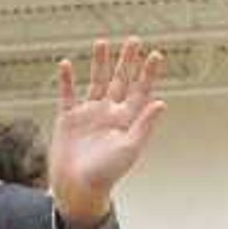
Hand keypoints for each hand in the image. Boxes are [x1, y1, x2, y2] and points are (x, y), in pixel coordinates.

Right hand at [46, 38, 166, 227]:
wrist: (78, 188)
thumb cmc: (107, 174)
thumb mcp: (130, 148)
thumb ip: (145, 124)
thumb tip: (162, 102)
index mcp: (127, 121)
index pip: (141, 91)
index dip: (148, 74)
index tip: (156, 55)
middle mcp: (110, 114)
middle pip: (121, 81)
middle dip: (127, 61)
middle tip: (134, 40)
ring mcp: (89, 114)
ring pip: (96, 82)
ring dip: (99, 63)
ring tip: (102, 43)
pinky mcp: (68, 118)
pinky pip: (67, 94)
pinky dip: (66, 80)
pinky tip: (65, 64)